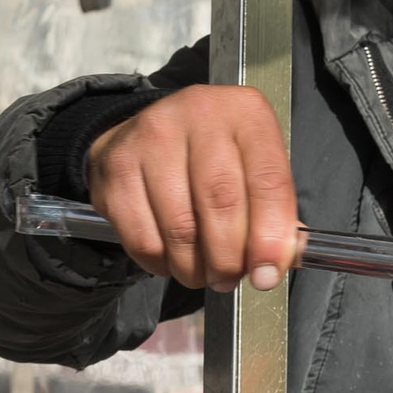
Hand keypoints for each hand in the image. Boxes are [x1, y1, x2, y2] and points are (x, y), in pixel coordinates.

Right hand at [86, 85, 299, 291]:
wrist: (148, 134)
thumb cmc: (212, 157)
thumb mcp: (253, 167)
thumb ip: (273, 213)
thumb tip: (275, 264)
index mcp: (244, 114)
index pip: (267, 180)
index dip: (270, 236)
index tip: (267, 273)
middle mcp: (198, 115)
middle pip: (220, 202)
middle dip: (229, 258)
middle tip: (229, 278)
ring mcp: (152, 139)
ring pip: (179, 228)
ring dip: (194, 267)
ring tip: (202, 272)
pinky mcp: (117, 169)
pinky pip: (143, 239)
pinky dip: (161, 264)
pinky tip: (171, 258)